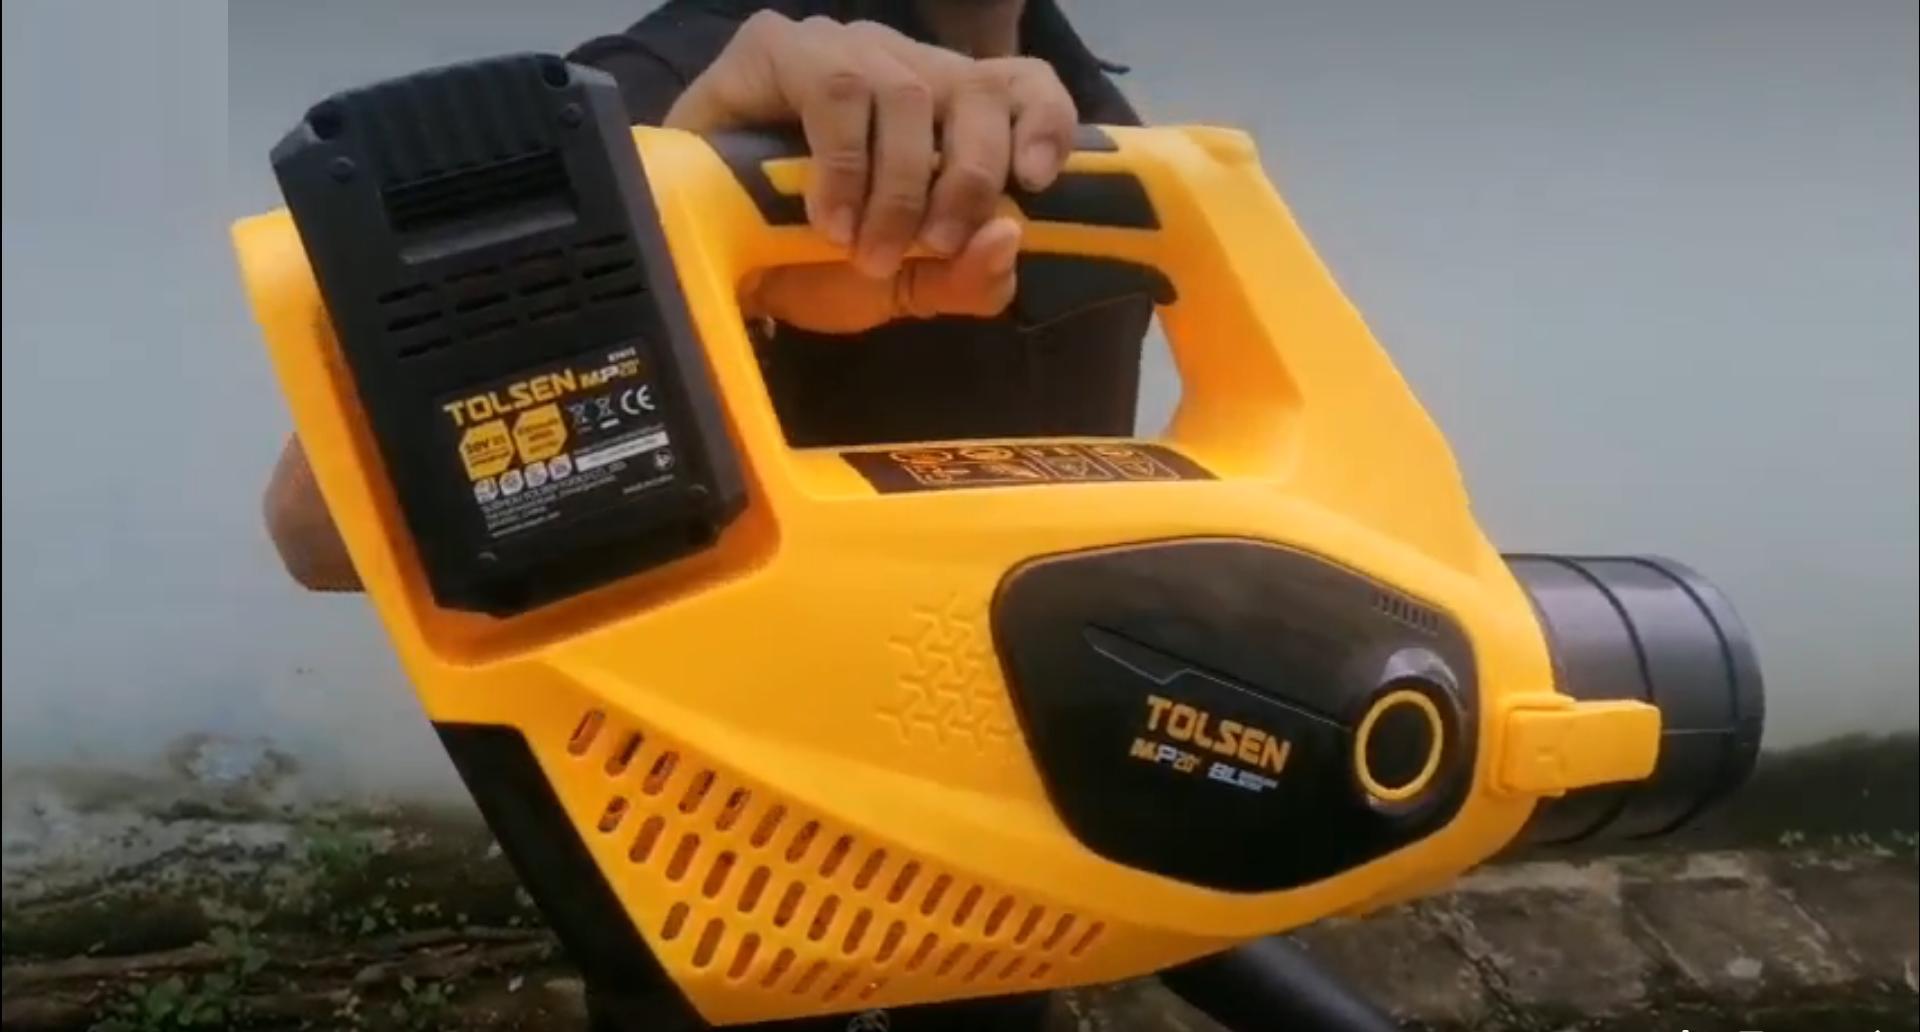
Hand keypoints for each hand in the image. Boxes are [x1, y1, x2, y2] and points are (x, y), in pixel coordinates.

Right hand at [665, 12, 1075, 331]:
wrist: (705, 265)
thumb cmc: (804, 264)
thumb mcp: (901, 289)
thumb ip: (965, 280)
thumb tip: (1008, 238)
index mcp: (946, 112)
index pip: (1020, 83)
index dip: (1043, 120)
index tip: (1038, 180)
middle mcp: (904, 66)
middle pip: (975, 90)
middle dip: (966, 179)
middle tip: (933, 247)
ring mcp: (843, 48)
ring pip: (908, 91)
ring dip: (900, 183)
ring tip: (867, 246)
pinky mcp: (779, 46)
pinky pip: (836, 89)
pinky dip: (843, 163)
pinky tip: (827, 214)